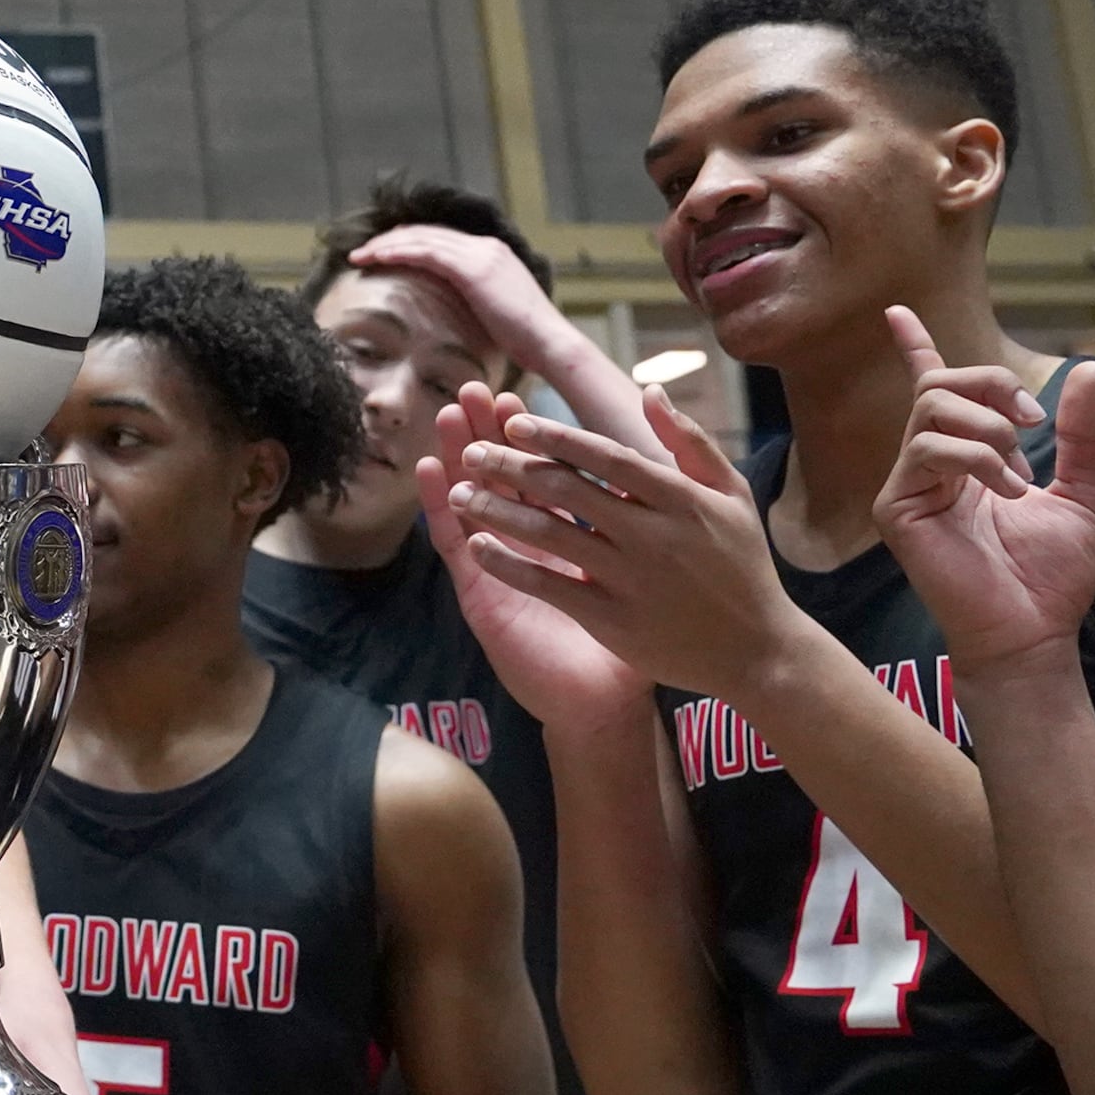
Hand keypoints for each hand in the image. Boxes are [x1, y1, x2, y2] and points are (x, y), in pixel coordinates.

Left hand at [346, 225, 570, 373]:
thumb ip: (474, 302)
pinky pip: (426, 253)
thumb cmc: (525, 341)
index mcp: (491, 254)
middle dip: (391, 240)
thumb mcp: (495, 312)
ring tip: (359, 256)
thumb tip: (455, 314)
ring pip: (422, 239)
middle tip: (363, 251)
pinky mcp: (473, 269)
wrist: (549, 343)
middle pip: (427, 233)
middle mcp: (485, 247)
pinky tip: (377, 259)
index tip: (383, 252)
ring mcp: (480, 255)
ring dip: (386, 245)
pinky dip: (399, 253)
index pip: (441, 239)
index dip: (409, 242)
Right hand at [416, 388, 643, 726]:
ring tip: (446, 416)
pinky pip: (457, 545)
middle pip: (504, 478)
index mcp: (574, 534)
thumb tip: (665, 474)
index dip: (532, 438)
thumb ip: (656, 524)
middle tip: (475, 392)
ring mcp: (502, 565)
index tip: (521, 399)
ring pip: (475, 500)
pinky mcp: (480, 591)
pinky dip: (440, 507)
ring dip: (457, 458)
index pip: (547, 474)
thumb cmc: (638, 641)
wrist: (606, 702)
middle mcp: (533, 543)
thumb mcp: (655, 575)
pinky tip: (430, 473)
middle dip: (489, 435)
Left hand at [437, 376, 805, 702]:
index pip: (605, 456)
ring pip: (549, 533)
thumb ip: (690, 442)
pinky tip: (475, 546)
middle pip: (566, 489)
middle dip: (510, 466)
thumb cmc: (743, 566)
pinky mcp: (612, 619)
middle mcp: (652, 534)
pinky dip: (508, 564)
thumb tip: (651, 391)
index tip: (513, 422)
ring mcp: (630, 578)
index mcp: (679, 498)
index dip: (555, 436)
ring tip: (457, 493)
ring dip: (497, 509)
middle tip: (470, 450)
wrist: (758, 651)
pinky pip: (548, 585)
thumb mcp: (731, 495)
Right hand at [867, 311, 1094, 669]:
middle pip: (940, 383)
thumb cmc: (1052, 576)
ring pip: (933, 408)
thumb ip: (1084, 436)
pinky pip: (930, 449)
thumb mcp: (1085, 494)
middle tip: (1035, 423)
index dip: (914, 346)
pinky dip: (979, 459)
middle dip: (992, 385)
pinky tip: (1007, 491)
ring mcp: (908, 485)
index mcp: (965, 458)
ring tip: (1021, 471)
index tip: (896, 311)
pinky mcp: (897, 508)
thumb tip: (1088, 369)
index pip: (931, 389)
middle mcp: (929, 465)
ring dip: (991, 428)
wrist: (1034, 633)